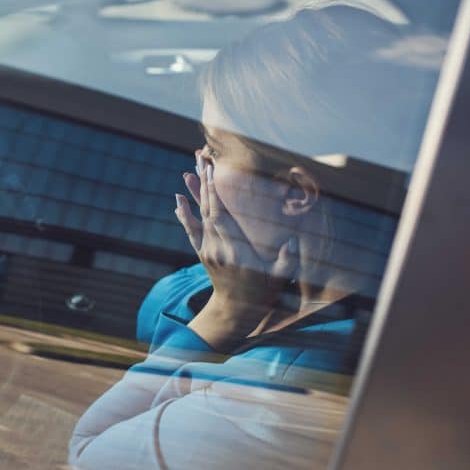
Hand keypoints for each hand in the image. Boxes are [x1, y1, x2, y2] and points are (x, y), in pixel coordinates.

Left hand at [174, 153, 297, 350]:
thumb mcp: (279, 277)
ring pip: (198, 216)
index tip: (213, 173)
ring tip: (188, 170)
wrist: (235, 310)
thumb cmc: (263, 291)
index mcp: (235, 250)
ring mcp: (207, 250)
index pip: (221, 217)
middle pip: (208, 210)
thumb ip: (286, 259)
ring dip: (193, 193)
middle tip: (201, 160)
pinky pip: (190, 230)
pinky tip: (178, 199)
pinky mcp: (202, 253)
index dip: (215, 194)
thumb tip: (290, 239)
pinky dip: (184, 214)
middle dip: (204, 183)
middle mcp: (216, 248)